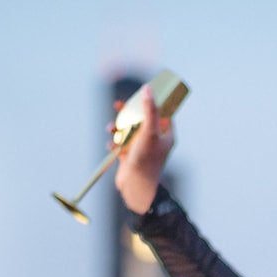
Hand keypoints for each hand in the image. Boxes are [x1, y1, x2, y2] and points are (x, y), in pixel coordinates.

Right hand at [113, 83, 174, 213]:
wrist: (135, 188)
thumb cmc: (147, 161)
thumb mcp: (149, 132)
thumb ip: (149, 110)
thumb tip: (147, 89)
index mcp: (166, 135)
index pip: (161, 112)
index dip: (151, 102)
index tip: (141, 94)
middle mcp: (155, 141)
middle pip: (142, 119)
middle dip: (128, 113)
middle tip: (118, 105)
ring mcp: (142, 149)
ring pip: (129, 131)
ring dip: (118, 128)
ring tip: (110, 128)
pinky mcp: (130, 157)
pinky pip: (121, 144)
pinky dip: (114, 143)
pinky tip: (112, 146)